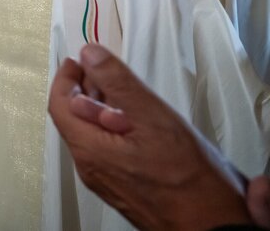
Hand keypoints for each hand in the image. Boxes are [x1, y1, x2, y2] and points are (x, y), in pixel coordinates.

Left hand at [48, 44, 252, 230]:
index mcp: (89, 149)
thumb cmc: (188, 182)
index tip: (78, 60)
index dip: (66, 77)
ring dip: (100, 109)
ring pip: (91, 134)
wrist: (211, 225)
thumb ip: (117, 83)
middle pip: (73, 118)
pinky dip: (113, 129)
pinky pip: (106, 150)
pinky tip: (135, 122)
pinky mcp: (122, 186)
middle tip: (101, 72)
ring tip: (121, 93)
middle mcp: (90, 167)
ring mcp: (105, 179)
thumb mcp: (151, 117)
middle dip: (85, 90)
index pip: (59, 104)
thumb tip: (91, 55)